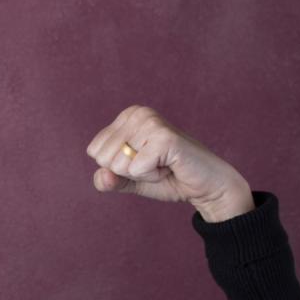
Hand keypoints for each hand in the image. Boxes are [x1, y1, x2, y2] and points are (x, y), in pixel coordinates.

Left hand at [86, 105, 250, 211]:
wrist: (204, 186)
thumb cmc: (167, 178)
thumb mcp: (128, 180)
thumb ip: (107, 180)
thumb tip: (102, 175)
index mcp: (127, 116)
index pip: (95, 152)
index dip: (118, 167)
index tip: (144, 161)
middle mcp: (138, 113)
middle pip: (103, 158)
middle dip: (129, 171)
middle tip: (155, 164)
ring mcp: (151, 123)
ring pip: (119, 164)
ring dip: (143, 173)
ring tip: (163, 164)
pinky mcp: (164, 138)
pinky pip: (136, 169)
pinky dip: (153, 176)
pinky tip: (170, 166)